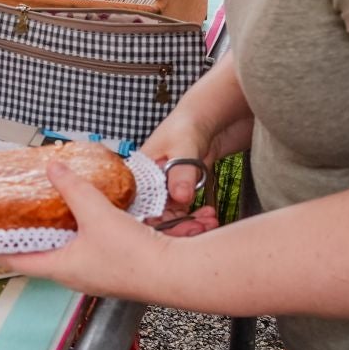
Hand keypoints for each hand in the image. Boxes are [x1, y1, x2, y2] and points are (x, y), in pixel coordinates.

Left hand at [0, 159, 179, 297]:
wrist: (174, 274)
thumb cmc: (134, 255)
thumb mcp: (96, 213)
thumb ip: (73, 189)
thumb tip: (54, 167)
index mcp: (61, 268)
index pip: (16, 262)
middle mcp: (73, 276)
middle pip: (38, 258)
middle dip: (23, 239)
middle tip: (10, 219)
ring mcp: (93, 275)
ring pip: (63, 254)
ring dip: (50, 236)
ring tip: (41, 213)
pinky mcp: (112, 270)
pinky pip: (84, 251)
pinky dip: (75, 235)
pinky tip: (82, 218)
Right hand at [139, 111, 223, 237]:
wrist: (207, 120)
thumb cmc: (187, 125)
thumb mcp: (184, 146)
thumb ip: (182, 171)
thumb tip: (180, 197)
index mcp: (138, 173)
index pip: (138, 206)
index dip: (155, 221)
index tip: (178, 229)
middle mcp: (147, 184)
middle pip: (153, 217)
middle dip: (177, 227)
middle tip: (199, 229)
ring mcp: (163, 190)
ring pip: (170, 218)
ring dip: (190, 226)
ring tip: (209, 222)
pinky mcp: (178, 192)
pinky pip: (183, 214)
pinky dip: (196, 219)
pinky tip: (210, 217)